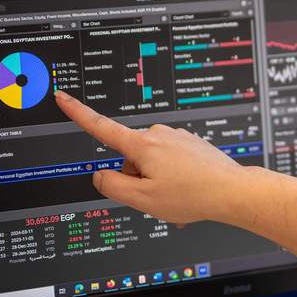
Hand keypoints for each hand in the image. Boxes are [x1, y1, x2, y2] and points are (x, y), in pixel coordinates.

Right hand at [54, 90, 246, 223]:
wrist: (232, 190)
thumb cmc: (192, 195)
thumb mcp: (143, 200)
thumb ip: (113, 186)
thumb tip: (100, 175)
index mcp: (143, 145)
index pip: (101, 127)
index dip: (78, 112)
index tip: (63, 96)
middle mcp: (159, 134)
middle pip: (130, 157)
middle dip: (137, 177)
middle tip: (159, 196)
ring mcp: (176, 137)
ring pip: (151, 161)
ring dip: (157, 179)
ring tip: (177, 195)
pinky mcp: (190, 143)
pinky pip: (170, 161)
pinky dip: (173, 177)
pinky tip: (188, 190)